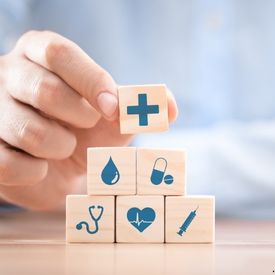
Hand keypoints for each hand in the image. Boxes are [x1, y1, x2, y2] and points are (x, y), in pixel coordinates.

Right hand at [0, 31, 177, 209]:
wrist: (60, 165)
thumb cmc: (87, 132)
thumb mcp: (112, 116)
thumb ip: (136, 107)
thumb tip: (169, 107)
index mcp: (39, 55)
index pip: (60, 54)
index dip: (91, 82)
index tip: (113, 109)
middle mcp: (9, 75)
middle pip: (43, 89)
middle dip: (77, 117)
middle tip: (86, 126)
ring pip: (28, 130)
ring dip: (59, 147)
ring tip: (63, 147)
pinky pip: (9, 163)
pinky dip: (36, 172)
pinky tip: (40, 166)